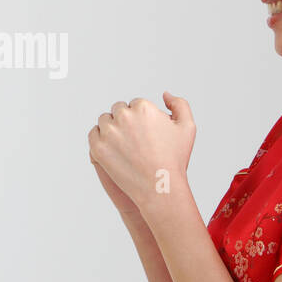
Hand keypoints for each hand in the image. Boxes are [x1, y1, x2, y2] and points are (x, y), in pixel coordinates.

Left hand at [87, 91, 195, 209]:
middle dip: (125, 121)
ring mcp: (108, 132)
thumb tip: (164, 95)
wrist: (160, 186)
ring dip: (112, 128)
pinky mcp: (98, 147)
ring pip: (105, 121)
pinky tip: (112, 148)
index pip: (135, 104)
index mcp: (142, 107)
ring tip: (124, 144)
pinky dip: (100, 139)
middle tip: (134, 139)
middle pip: (118, 110)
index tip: (145, 133)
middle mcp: (124, 116)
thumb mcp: (187, 127)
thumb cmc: (174, 158)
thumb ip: (179, 104)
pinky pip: (94, 134)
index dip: (141, 119)